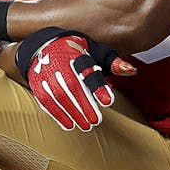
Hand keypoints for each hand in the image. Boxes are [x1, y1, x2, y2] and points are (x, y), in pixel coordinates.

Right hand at [17, 31, 135, 131]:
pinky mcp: (37, 83)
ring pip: (59, 95)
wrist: (44, 44)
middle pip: (72, 85)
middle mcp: (60, 61)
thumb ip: (113, 63)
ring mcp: (47, 72)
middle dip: (84, 105)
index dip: (98, 86)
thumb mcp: (96, 51)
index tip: (108, 101)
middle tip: (96, 120)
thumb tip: (132, 70)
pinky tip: (69, 124)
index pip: (89, 70)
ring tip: (85, 125)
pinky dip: (57, 114)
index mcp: (77, 53)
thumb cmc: (76, 51)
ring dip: (72, 112)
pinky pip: (46, 100)